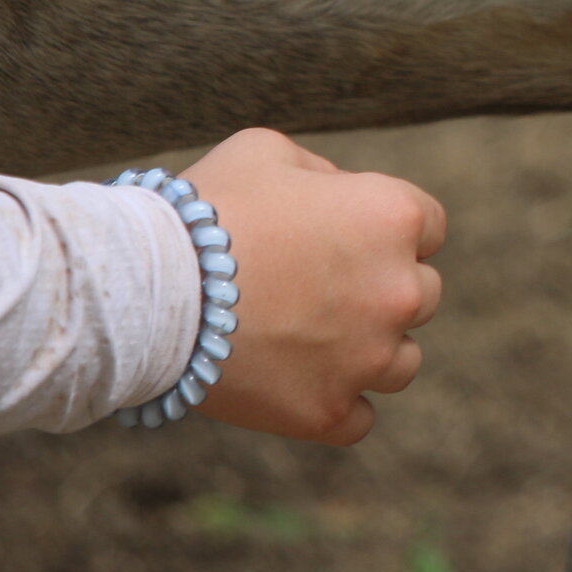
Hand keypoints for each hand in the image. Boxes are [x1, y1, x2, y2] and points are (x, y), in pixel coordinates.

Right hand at [176, 128, 446, 444]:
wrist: (142, 291)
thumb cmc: (202, 213)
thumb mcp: (268, 153)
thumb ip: (324, 174)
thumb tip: (341, 195)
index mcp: (394, 217)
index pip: (429, 227)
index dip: (386, 232)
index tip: (346, 241)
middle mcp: (400, 289)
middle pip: (422, 294)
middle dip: (380, 290)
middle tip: (318, 293)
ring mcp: (367, 357)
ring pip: (402, 362)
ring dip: (369, 352)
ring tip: (311, 343)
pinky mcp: (327, 412)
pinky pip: (358, 418)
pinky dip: (334, 406)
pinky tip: (299, 387)